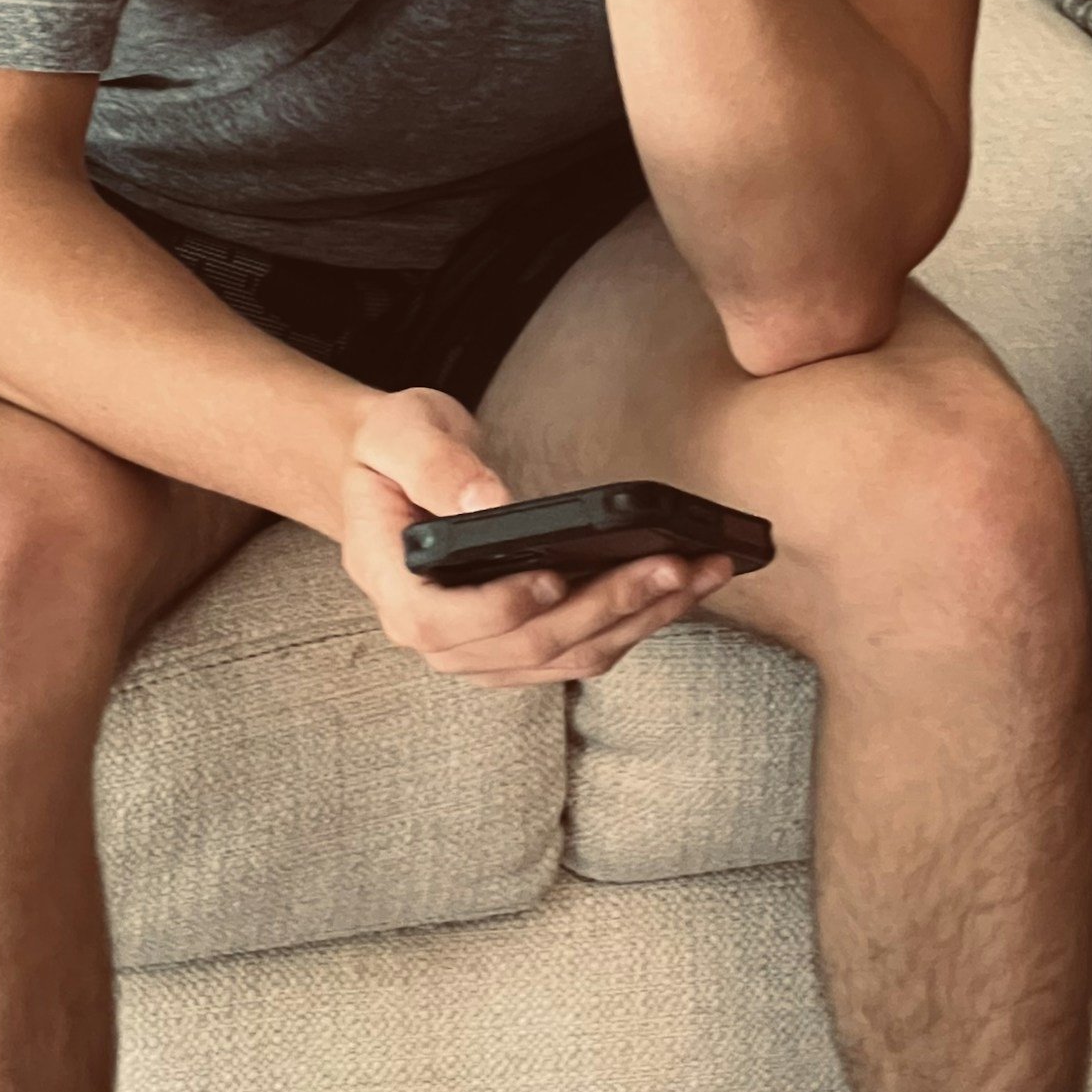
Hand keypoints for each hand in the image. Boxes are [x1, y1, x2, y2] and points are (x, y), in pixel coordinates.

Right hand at [338, 386, 733, 687]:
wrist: (398, 472)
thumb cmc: (393, 449)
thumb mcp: (398, 434)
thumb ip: (434, 466)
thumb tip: (487, 504)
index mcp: (393, 585)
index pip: (439, 622)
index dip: (500, 609)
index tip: (555, 576)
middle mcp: (437, 633)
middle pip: (524, 646)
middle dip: (605, 608)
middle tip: (671, 565)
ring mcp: (480, 648)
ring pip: (565, 656)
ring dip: (637, 621)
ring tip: (697, 574)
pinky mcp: (519, 644)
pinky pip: (580, 648)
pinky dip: (633, 622)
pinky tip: (679, 588)